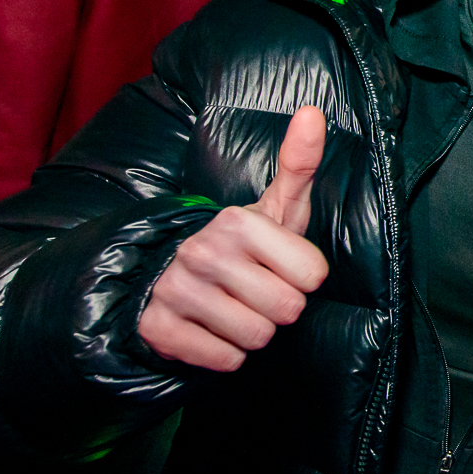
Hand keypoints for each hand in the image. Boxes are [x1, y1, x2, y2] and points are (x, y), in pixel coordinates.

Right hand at [138, 106, 329, 371]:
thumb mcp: (274, 206)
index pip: (314, 276)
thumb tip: (313, 112)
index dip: (303, 277)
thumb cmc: (242, 245)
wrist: (167, 277)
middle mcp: (202, 251)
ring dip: (252, 332)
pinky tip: (210, 329)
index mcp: (238, 221)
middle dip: (279, 308)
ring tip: (233, 308)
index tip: (278, 265)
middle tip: (255, 290)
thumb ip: (299, 163)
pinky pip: (225, 361)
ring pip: (257, 338)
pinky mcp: (158, 329)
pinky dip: (224, 354)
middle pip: (287, 310)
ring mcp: (175, 290)